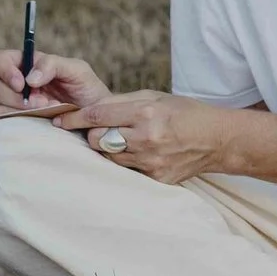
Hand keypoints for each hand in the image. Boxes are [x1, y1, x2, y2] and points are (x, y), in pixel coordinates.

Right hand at [0, 48, 109, 113]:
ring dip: (22, 110)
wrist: (97, 117)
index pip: (1, 60)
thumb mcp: (76, 69)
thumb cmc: (88, 89)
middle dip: (15, 96)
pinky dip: (24, 122)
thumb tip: (29, 78)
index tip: (22, 84)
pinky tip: (45, 120)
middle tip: (41, 103)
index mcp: (29, 65)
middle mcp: (19, 84)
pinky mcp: (22, 123)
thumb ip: (52, 64)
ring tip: (49, 110)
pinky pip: (8, 124)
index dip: (5, 70)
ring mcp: (19, 105)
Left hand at [56, 91, 231, 184]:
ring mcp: (150, 161)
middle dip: (93, 134)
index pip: (97, 116)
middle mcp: (146, 138)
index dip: (73, 118)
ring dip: (108, 149)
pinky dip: (126, 162)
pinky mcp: (155, 178)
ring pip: (109, 157)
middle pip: (98, 139)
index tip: (59, 120)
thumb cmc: (185, 113)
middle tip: (97, 130)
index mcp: (145, 112)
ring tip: (121, 141)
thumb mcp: (155, 97)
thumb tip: (90, 110)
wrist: (217, 140)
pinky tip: (137, 154)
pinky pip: (126, 171)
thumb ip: (122, 103)